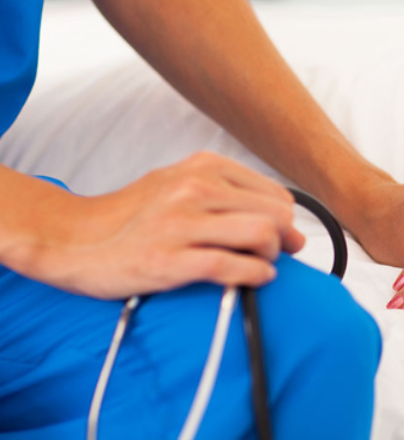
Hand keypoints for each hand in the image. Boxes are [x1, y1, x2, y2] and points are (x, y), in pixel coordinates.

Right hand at [26, 152, 303, 298]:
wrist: (73, 238)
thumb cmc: (134, 216)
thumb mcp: (180, 184)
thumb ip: (228, 193)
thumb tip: (284, 219)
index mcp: (203, 167)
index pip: (274, 194)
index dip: (286, 220)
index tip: (284, 235)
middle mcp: (194, 189)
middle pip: (275, 214)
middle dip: (286, 238)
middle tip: (280, 254)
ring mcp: (181, 223)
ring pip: (261, 234)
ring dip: (272, 255)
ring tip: (262, 264)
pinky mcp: (168, 260)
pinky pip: (231, 266)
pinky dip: (254, 275)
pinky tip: (255, 278)